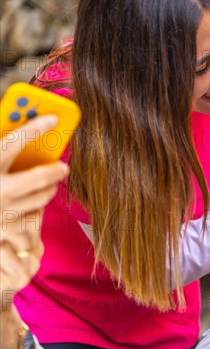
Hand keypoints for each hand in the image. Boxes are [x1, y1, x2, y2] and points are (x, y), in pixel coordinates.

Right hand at [0, 115, 68, 306]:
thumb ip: (1, 150)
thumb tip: (22, 121)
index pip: (12, 142)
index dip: (34, 127)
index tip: (54, 117)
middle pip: (38, 177)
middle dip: (55, 170)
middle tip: (64, 166)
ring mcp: (2, 213)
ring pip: (41, 198)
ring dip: (49, 189)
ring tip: (51, 183)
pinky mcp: (8, 231)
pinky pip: (34, 217)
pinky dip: (35, 210)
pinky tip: (30, 205)